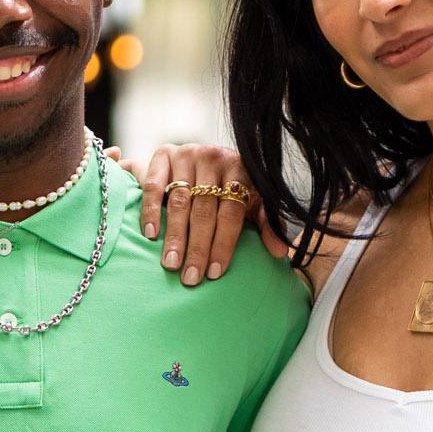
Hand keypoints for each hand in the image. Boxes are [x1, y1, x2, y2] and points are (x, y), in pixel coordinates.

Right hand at [119, 142, 264, 285]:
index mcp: (240, 170)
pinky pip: (154, 185)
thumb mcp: (253, 201)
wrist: (207, 155)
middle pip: (204, 210)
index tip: (215, 272)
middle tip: (191, 277)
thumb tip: (281, 251)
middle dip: (198, 247)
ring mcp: (187, 154)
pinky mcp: (164, 154)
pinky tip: (151, 233)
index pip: (231, 212)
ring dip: (174, 235)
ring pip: (179, 200)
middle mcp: (214, 159)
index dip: (223, 243)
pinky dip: (151, 210)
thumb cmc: (231, 187)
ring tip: (171, 263)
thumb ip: (266, 224)